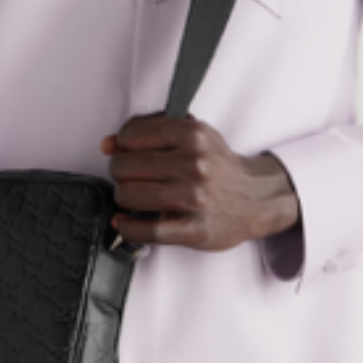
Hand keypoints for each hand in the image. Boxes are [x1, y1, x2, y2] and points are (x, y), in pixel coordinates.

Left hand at [99, 111, 299, 251]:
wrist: (255, 198)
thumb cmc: (219, 167)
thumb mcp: (192, 135)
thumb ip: (150, 132)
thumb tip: (107, 143)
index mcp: (192, 135)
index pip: (131, 135)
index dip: (122, 145)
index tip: (126, 151)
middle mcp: (194, 164)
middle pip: (123, 167)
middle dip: (120, 172)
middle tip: (130, 176)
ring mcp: (194, 198)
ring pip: (129, 196)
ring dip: (124, 198)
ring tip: (134, 196)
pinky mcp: (195, 228)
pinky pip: (146, 230)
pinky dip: (128, 227)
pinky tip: (127, 221)